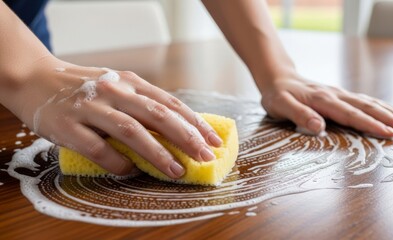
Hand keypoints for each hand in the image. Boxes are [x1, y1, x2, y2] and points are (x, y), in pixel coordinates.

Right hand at [14, 56, 222, 177]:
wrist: (36, 79)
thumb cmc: (84, 87)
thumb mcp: (117, 86)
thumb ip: (142, 103)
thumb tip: (178, 129)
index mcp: (130, 82)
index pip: (170, 103)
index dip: (194, 123)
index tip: (213, 141)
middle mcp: (114, 91)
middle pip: (157, 115)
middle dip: (185, 137)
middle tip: (205, 157)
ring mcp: (91, 107)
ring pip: (131, 131)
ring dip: (157, 153)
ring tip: (176, 171)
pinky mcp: (69, 125)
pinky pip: (97, 148)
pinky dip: (116, 162)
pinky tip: (129, 171)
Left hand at [260, 75, 392, 138]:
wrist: (278, 78)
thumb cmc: (277, 95)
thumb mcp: (280, 106)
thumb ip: (299, 115)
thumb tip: (318, 127)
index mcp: (322, 100)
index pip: (350, 115)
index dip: (370, 125)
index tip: (389, 133)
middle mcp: (335, 95)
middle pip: (367, 107)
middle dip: (390, 119)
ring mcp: (339, 94)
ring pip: (370, 103)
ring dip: (391, 113)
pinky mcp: (340, 95)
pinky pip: (365, 101)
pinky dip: (383, 106)